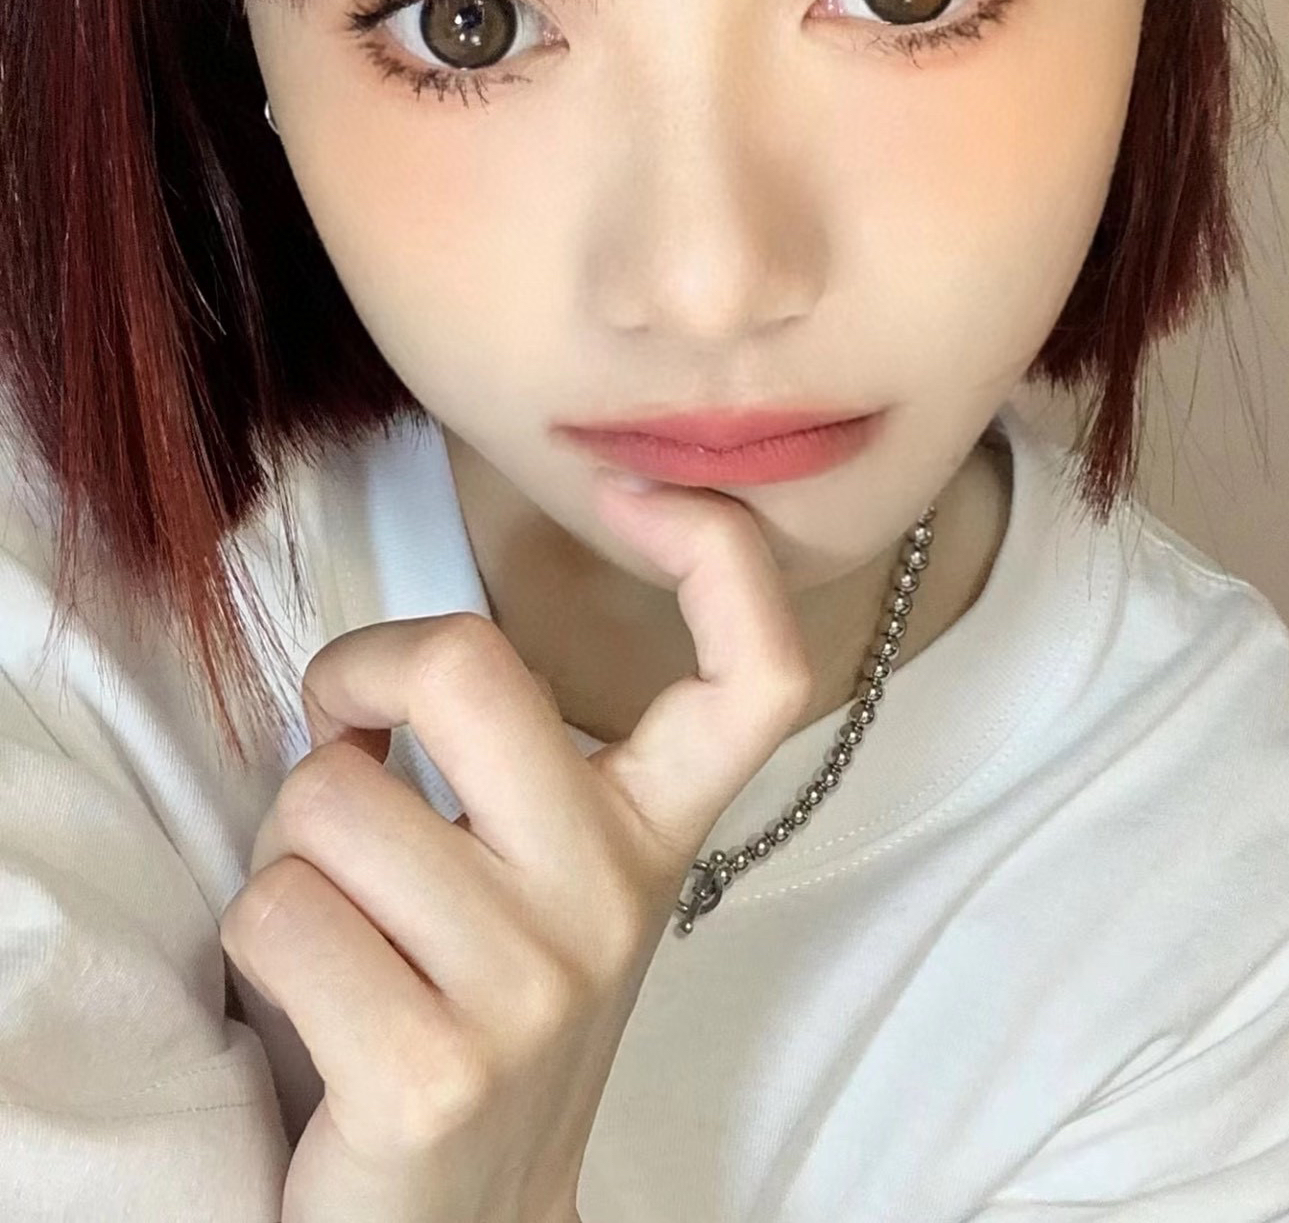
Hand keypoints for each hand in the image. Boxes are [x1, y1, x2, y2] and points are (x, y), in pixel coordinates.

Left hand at [219, 470, 812, 1222]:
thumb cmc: (474, 1008)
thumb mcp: (541, 880)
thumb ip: (514, 763)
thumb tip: (387, 665)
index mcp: (651, 833)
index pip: (757, 675)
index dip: (718, 552)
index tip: (635, 492)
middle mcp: (613, 898)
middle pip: (468, 667)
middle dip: (360, 670)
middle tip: (346, 727)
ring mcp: (532, 989)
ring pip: (327, 796)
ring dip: (288, 847)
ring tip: (339, 916)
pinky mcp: (432, 1071)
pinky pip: (274, 910)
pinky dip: (256, 938)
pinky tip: (314, 994)